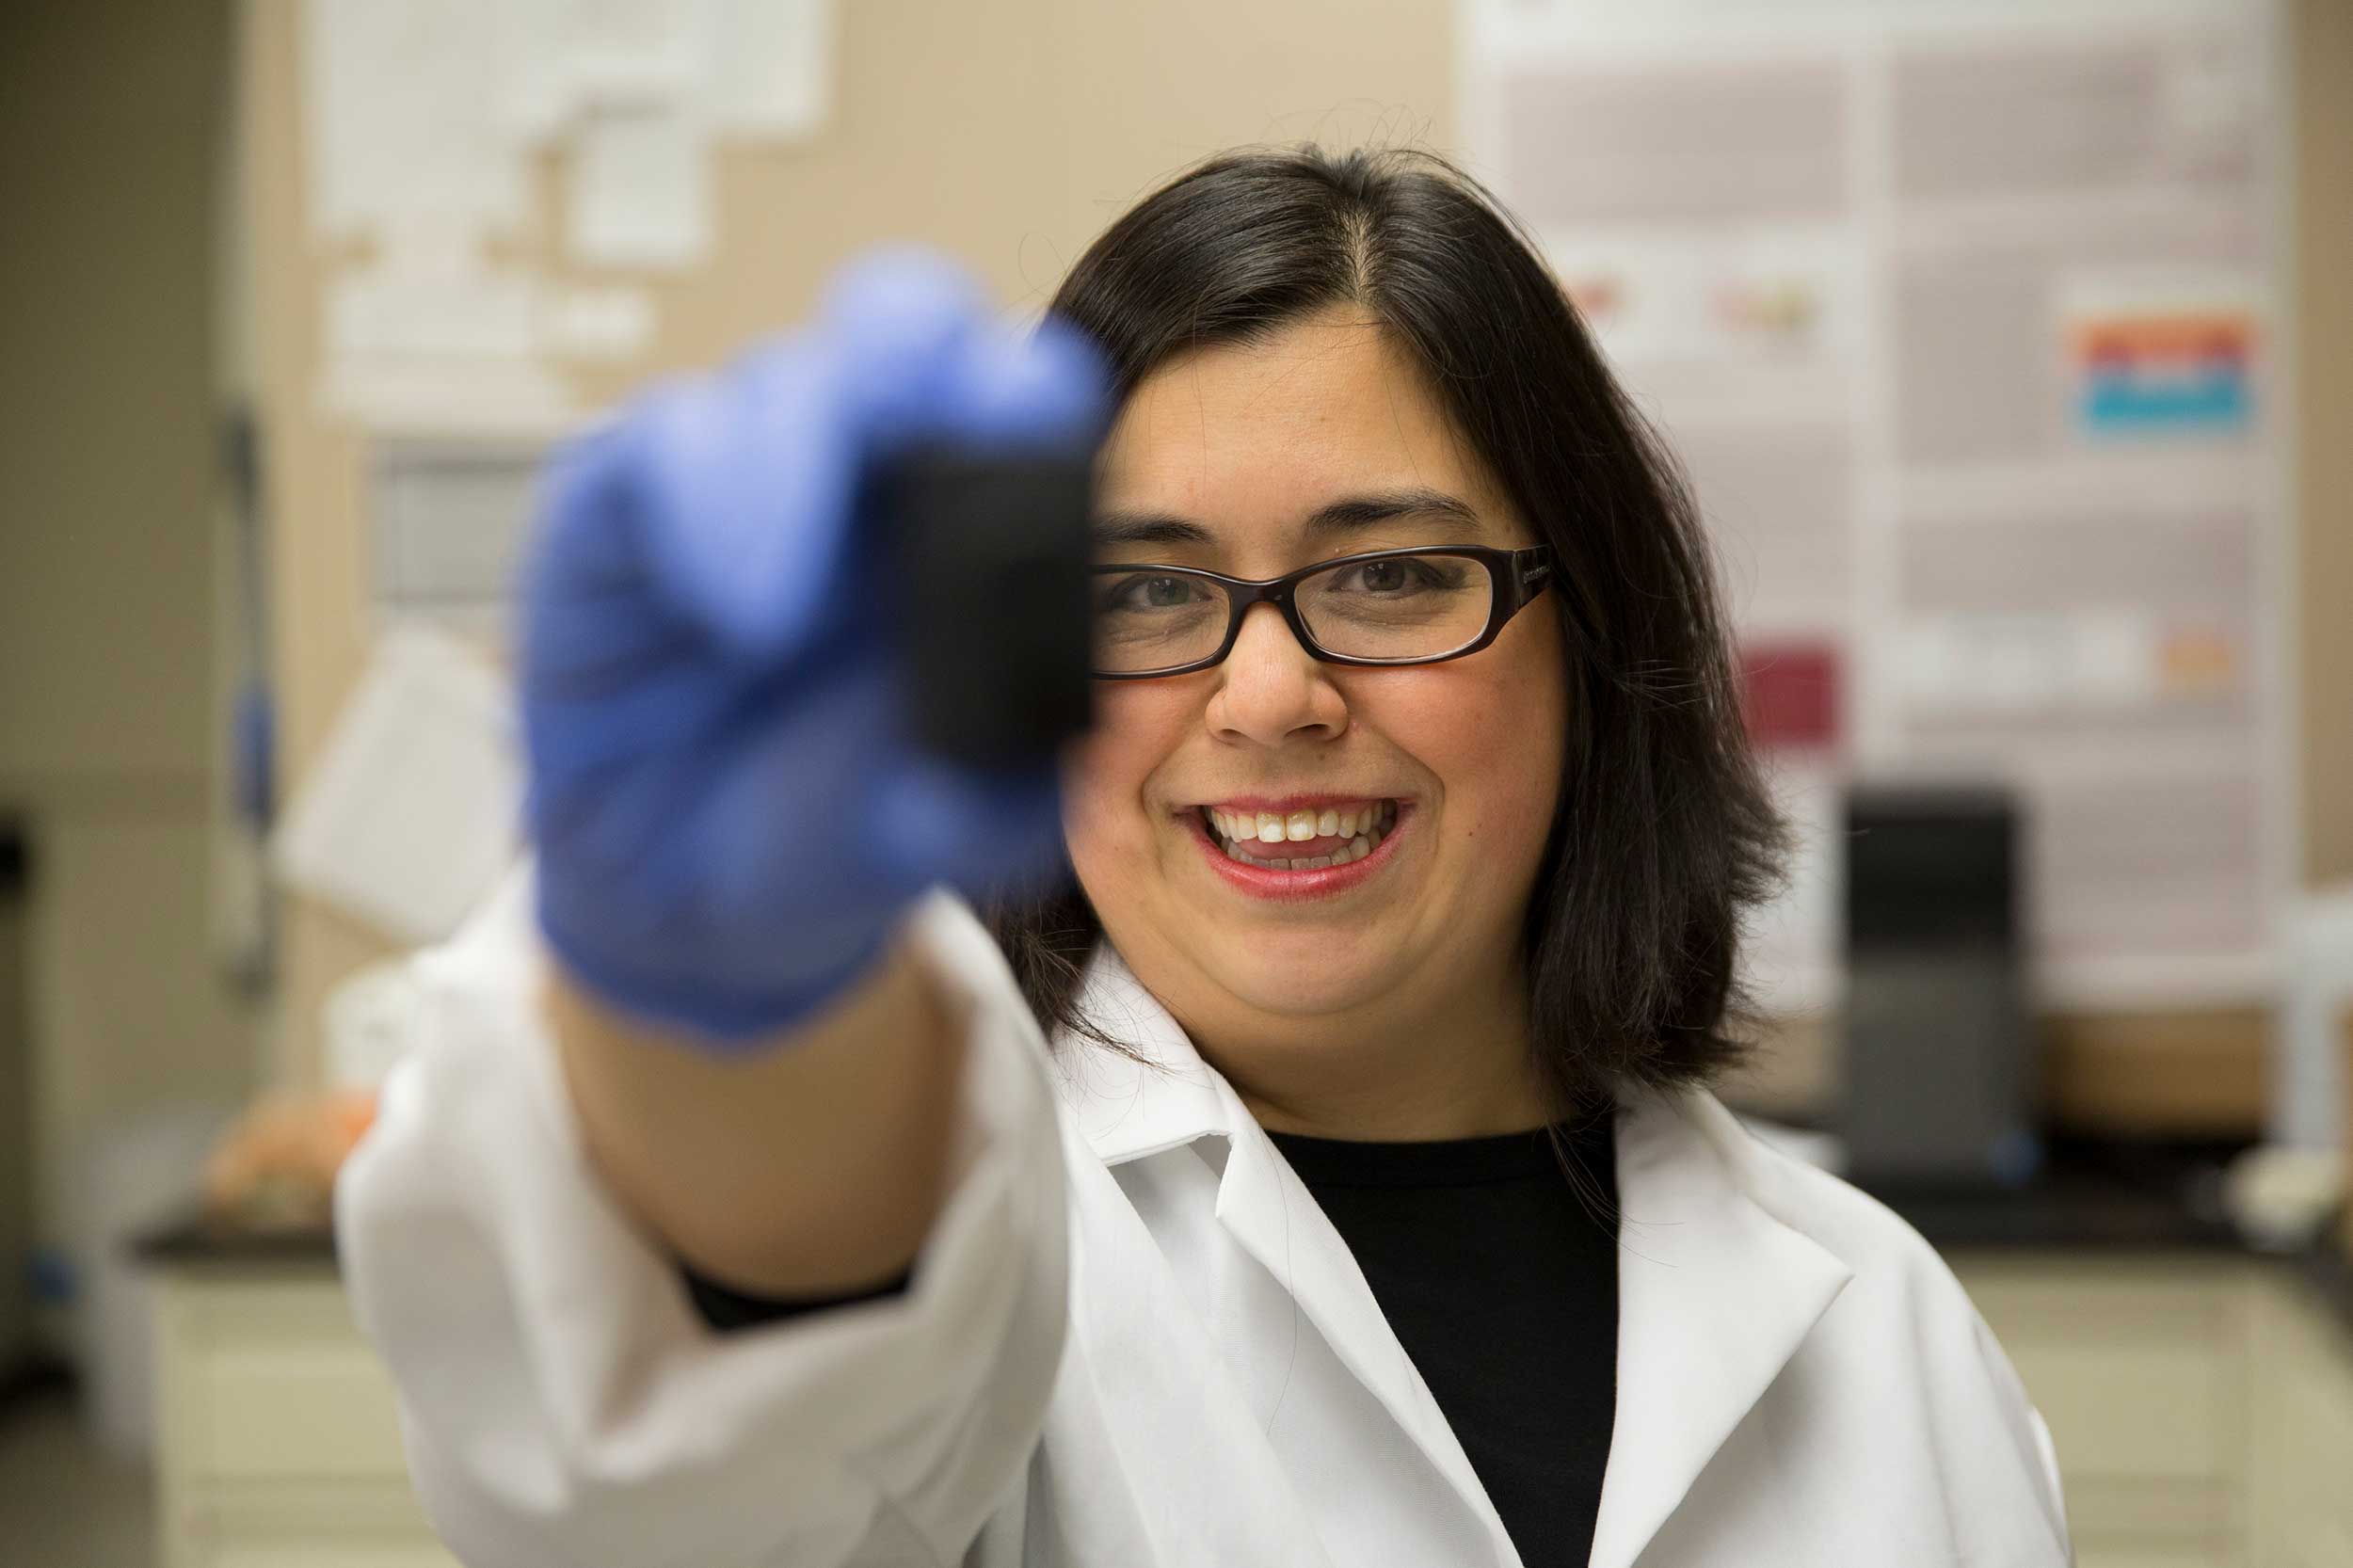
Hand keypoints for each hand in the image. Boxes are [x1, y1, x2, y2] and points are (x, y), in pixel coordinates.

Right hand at [519, 251, 1106, 1045]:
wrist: (691, 903)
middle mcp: (863, 470)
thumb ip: (1012, 770)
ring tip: (775, 628)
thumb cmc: (839, 825)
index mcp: (974, 515)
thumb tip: (1047, 709)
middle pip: (901, 321)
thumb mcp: (954, 826)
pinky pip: (660, 443)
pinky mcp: (623, 504)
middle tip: (913, 417)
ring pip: (778, 382)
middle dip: (911, 348)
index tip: (1030, 440)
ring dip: (792, 471)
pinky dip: (705, 507)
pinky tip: (735, 611)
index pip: (1019, 392)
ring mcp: (743, 475)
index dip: (1027, 392)